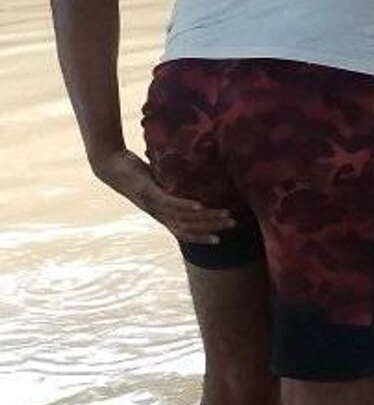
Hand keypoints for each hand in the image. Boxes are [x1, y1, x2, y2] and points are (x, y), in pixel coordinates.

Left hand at [91, 150, 234, 244]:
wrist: (110, 165)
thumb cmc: (134, 172)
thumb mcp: (156, 183)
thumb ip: (170, 188)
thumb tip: (189, 181)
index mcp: (159, 214)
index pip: (183, 232)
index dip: (200, 237)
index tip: (220, 239)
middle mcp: (156, 213)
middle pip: (187, 228)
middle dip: (210, 229)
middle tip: (232, 225)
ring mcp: (152, 204)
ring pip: (182, 218)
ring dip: (206, 219)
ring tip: (225, 215)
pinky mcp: (148, 192)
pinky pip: (170, 203)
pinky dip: (187, 207)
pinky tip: (201, 206)